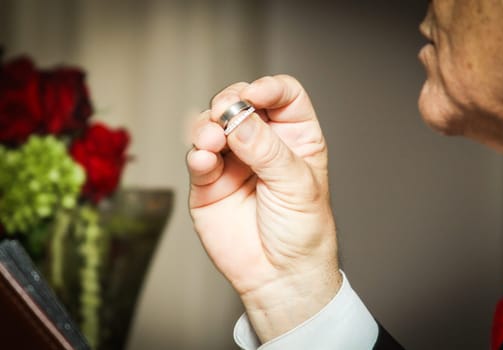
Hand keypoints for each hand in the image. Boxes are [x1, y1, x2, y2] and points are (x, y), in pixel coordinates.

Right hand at [187, 75, 340, 341]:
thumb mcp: (296, 185)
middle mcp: (262, 144)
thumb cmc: (302, 231)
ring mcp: (233, 162)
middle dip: (231, 101)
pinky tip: (204, 160)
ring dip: (208, 125)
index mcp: (294, 138)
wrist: (280, 275)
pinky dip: (197, 154)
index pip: (282, 95)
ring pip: (213, 125)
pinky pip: (197, 158)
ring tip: (212, 140)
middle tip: (227, 113)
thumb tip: (236, 119)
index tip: (255, 94)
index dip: (268, 88)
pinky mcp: (209, 182)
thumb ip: (266, 150)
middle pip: (242, 102)